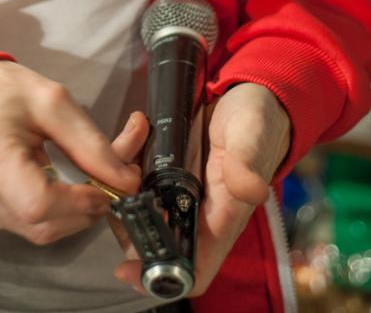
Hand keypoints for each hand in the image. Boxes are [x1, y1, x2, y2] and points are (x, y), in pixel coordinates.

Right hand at [0, 60, 144, 244]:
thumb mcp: (52, 101)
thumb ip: (91, 143)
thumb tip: (125, 180)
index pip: (41, 205)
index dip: (82, 203)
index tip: (106, 186)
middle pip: (41, 227)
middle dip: (83, 210)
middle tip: (102, 182)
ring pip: (32, 232)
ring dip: (66, 213)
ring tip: (75, 178)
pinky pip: (15, 227)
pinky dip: (40, 213)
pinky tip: (42, 182)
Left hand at [113, 82, 290, 296]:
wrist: (252, 93)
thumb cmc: (258, 121)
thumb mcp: (252, 137)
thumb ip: (247, 162)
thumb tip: (249, 189)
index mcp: (221, 218)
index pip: (193, 268)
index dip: (160, 277)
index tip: (124, 269)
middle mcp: (197, 212)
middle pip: (155, 241)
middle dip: (128, 224)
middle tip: (113, 190)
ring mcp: (179, 191)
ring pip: (140, 209)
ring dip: (122, 187)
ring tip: (125, 150)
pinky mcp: (167, 168)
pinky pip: (137, 177)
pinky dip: (126, 161)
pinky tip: (133, 133)